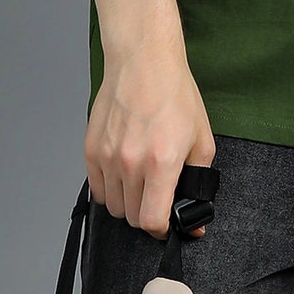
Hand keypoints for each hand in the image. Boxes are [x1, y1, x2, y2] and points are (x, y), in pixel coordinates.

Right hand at [85, 41, 215, 238]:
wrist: (143, 63)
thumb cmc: (174, 95)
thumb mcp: (201, 140)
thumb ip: (199, 179)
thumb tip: (196, 211)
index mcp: (161, 163)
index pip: (152, 221)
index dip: (162, 229)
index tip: (168, 223)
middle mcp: (130, 163)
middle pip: (132, 217)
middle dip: (148, 215)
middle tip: (158, 199)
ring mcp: (107, 156)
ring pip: (114, 206)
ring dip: (128, 203)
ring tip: (141, 184)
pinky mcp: (91, 149)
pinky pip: (97, 189)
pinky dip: (110, 190)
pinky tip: (124, 175)